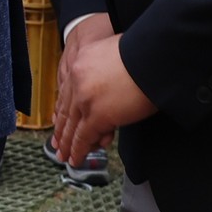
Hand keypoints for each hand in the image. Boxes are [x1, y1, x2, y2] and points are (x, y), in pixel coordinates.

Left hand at [51, 20, 155, 167]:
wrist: (155, 56)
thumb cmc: (145, 52)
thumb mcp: (115, 52)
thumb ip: (106, 68)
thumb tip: (111, 83)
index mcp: (80, 60)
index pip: (67, 90)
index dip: (62, 108)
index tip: (57, 120)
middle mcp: (77, 79)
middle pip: (66, 109)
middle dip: (61, 129)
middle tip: (56, 144)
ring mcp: (85, 98)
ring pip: (72, 125)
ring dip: (67, 143)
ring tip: (64, 156)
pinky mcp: (97, 115)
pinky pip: (83, 137)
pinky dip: (78, 150)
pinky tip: (75, 159)